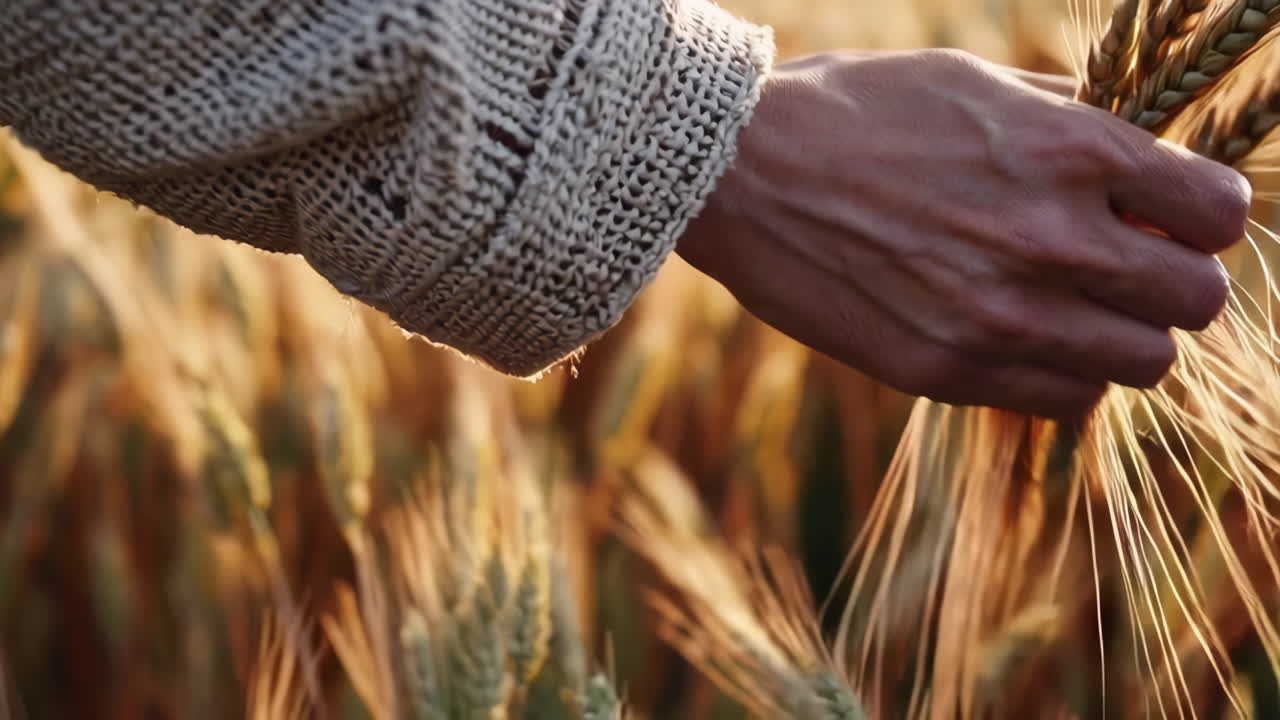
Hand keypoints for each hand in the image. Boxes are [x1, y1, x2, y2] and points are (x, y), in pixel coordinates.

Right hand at [679, 49, 1250, 418]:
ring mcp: (996, 316)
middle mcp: (1047, 240)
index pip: (1217, 216)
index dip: (1206, 218)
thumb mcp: (976, 84)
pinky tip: (1023, 338)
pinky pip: (1063, 400)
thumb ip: (1072, 124)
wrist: (738, 173)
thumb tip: (1141, 161)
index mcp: (1066, 151)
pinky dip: (1063, 375)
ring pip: (1141, 366)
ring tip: (1074, 310)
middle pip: (1195, 304)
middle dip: (1175, 284)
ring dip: (1123, 338)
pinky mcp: (944, 370)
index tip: (1176, 219)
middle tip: (1131, 271)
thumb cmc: (855, 110)